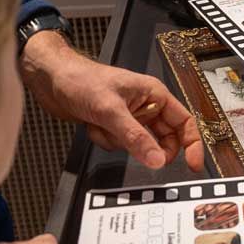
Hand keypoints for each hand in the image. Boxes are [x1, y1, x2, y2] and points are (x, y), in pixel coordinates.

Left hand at [20, 32, 204, 170]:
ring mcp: (129, 116)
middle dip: (146, 145)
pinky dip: (105, 140)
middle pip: (163, 137)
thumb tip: (157, 160)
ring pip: (138, 144)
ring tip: (102, 125)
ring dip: (118, 141)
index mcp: (154, 94)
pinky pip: (118, 144)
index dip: (191, 144)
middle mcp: (145, 106)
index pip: (184, 121)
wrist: (50, 79)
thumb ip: (136, 137)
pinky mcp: (112, 124)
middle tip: (138, 151)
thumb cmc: (81, 79)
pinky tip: (92, 126)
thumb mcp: (111, 110)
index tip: (192, 165)